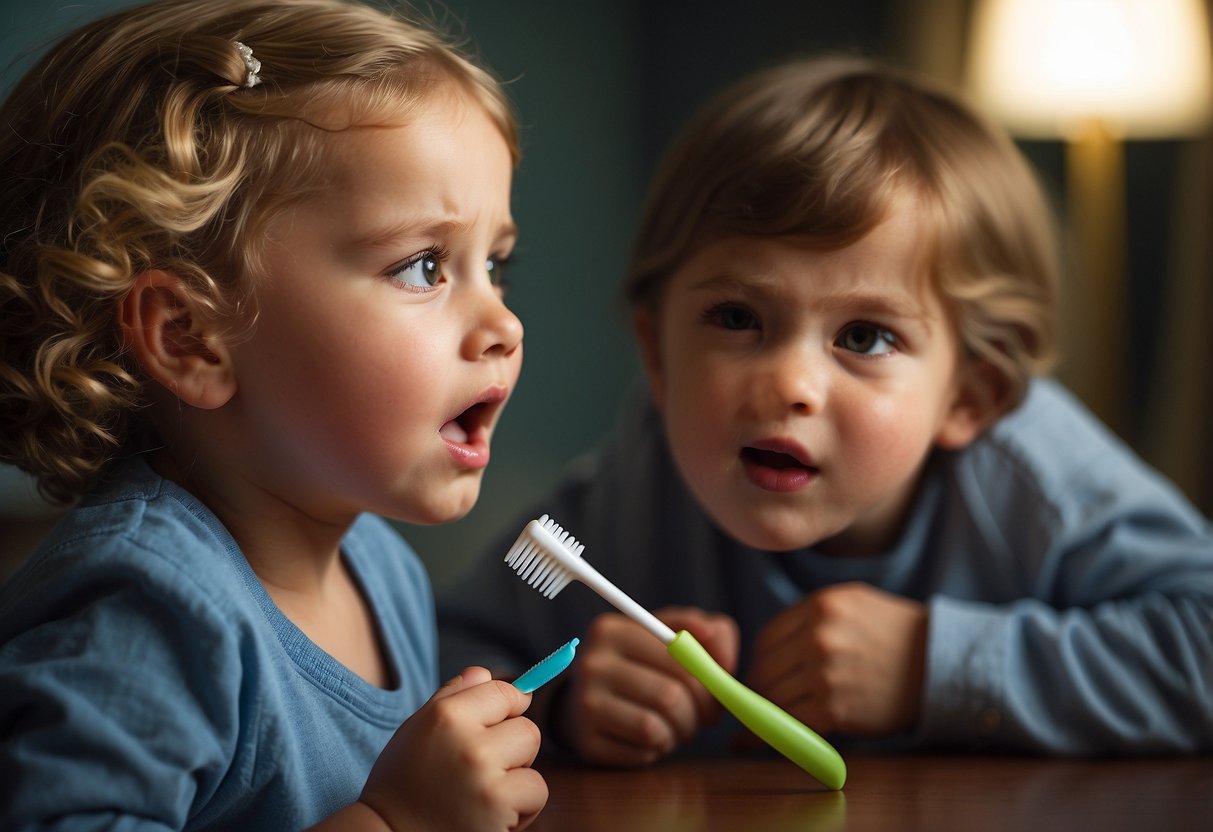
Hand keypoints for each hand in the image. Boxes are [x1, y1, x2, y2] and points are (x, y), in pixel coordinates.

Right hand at [360, 666, 546, 831]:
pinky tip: (490, 814)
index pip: (505, 692)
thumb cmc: (403, 782)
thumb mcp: (417, 730)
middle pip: (527, 729)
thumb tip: (483, 673)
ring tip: (483, 793)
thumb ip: (451, 698)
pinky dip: (521, 808)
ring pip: (533, 762)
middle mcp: (467, 741)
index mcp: (446, 715)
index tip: (500, 723)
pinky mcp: (499, 807)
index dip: (508, 708)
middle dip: (513, 749)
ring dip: (518, 779)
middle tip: (481, 770)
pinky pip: (536, 793)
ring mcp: (484, 775)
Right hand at [556, 606, 738, 766]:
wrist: (586, 701)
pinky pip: (642, 754)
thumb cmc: (641, 663)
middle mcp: (591, 664)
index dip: (707, 678)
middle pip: (669, 696)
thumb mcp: (671, 634)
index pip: (678, 655)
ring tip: (675, 725)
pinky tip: (651, 738)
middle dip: (697, 712)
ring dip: (678, 733)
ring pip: (655, 728)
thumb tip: (723, 658)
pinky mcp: (587, 743)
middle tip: (702, 716)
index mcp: (612, 630)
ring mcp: (585, 705)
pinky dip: (657, 750)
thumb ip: (709, 632)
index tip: (715, 690)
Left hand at [743, 582, 927, 739]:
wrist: (940, 664)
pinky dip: (777, 733)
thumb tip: (766, 647)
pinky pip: (790, 723)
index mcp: (821, 606)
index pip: (767, 638)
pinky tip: (766, 737)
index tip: (765, 673)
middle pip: (765, 670)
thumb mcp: (853, 604)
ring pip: (773, 698)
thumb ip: (810, 617)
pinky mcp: (834, 709)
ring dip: (770, 712)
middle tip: (766, 701)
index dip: (761, 660)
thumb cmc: (895, 634)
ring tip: (775, 717)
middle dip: (762, 688)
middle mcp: (819, 637)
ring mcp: (825, 674)